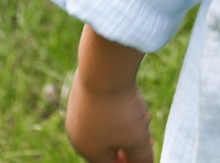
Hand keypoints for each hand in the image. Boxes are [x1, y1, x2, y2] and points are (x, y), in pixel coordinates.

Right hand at [66, 28, 154, 162]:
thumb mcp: (137, 139)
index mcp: (87, 150)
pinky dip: (115, 103)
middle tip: (144, 133)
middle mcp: (76, 133)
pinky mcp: (80, 90)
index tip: (144, 148)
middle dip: (126, 141)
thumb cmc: (120, 108)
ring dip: (122, 121)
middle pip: (106, 144)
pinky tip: (126, 92)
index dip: (128, 160)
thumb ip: (141, 159)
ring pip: (104, 123)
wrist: (103, 66)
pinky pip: (100, 104)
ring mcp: (75, 110)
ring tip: (137, 111)